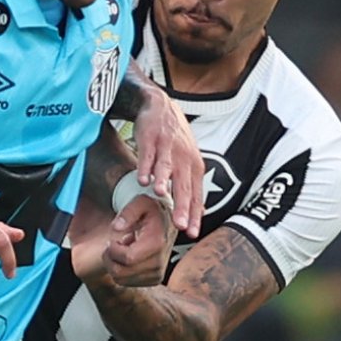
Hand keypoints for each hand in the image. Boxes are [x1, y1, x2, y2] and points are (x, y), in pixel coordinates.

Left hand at [106, 194, 175, 285]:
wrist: (168, 222)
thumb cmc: (152, 211)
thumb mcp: (141, 202)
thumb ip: (128, 212)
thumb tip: (116, 228)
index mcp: (156, 243)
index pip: (128, 258)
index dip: (113, 250)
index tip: (113, 240)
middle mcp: (159, 262)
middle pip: (121, 272)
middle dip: (110, 257)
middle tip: (114, 244)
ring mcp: (157, 273)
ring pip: (121, 279)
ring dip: (115, 264)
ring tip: (123, 249)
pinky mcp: (154, 280)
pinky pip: (126, 282)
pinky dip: (122, 270)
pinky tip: (128, 257)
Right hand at [132, 90, 203, 237]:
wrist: (160, 106)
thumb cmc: (174, 139)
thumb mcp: (189, 161)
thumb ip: (192, 186)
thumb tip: (199, 212)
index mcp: (194, 167)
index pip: (196, 195)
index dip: (194, 214)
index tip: (192, 233)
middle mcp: (184, 158)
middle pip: (183, 185)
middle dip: (181, 206)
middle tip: (179, 225)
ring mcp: (167, 148)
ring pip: (166, 167)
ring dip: (163, 180)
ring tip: (159, 194)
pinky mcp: (150, 138)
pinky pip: (147, 155)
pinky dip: (145, 166)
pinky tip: (141, 179)